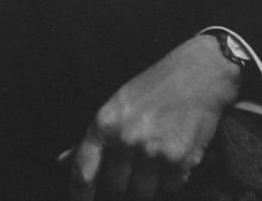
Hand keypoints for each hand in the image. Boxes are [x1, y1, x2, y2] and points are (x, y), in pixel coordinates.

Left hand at [67, 34, 240, 199]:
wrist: (201, 73)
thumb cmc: (156, 85)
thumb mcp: (119, 102)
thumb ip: (91, 138)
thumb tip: (61, 162)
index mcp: (107, 121)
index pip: (83, 169)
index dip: (80, 193)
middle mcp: (127, 138)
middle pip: (114, 187)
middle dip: (123, 181)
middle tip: (135, 161)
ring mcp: (153, 151)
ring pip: (142, 192)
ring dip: (148, 182)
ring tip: (157, 155)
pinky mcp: (180, 161)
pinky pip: (170, 187)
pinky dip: (173, 177)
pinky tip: (176, 152)